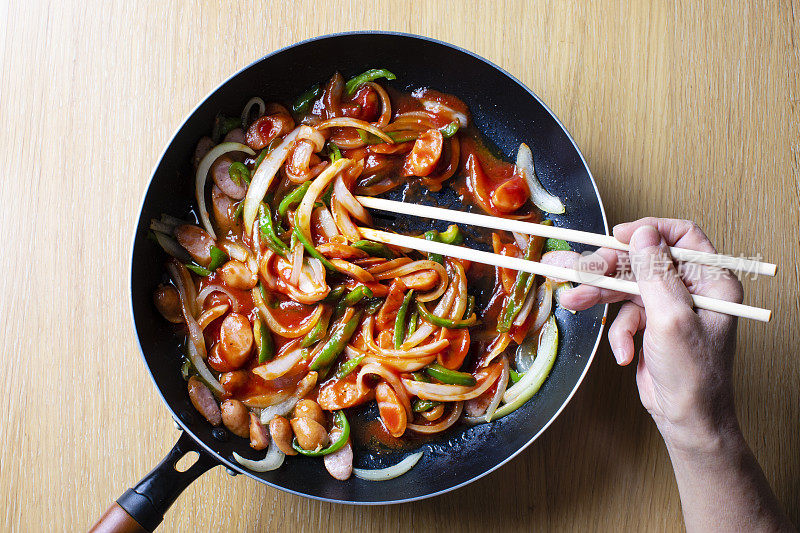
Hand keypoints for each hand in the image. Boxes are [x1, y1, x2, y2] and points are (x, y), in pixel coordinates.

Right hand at [559, 218, 743, 451]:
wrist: (686, 419)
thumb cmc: (693, 374)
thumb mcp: (671, 318)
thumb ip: (655, 273)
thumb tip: (642, 234)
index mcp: (711, 280)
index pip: (681, 237)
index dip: (648, 232)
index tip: (618, 237)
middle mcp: (692, 288)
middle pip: (642, 262)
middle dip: (607, 269)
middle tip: (574, 270)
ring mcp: (670, 307)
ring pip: (627, 286)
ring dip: (600, 296)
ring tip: (571, 300)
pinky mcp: (652, 324)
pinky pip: (625, 313)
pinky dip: (619, 331)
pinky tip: (622, 351)